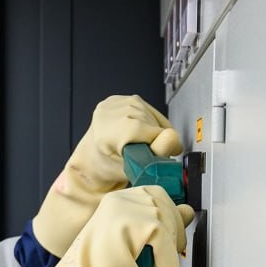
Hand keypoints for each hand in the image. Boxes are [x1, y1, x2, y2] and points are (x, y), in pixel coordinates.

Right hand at [0, 186, 193, 266]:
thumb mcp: (133, 242)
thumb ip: (159, 224)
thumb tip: (188, 211)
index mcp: (117, 199)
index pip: (159, 195)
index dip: (169, 221)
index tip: (165, 246)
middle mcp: (119, 199)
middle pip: (168, 207)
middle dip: (173, 239)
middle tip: (160, 264)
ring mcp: (124, 210)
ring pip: (170, 226)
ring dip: (169, 257)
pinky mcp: (133, 226)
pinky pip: (166, 242)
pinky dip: (167, 266)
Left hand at [32, 95, 182, 257]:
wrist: (92, 159)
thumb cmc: (107, 168)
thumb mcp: (133, 168)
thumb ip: (155, 154)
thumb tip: (173, 139)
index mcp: (107, 131)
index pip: (149, 131)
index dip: (159, 145)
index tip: (154, 156)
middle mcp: (110, 112)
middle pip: (153, 124)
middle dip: (155, 140)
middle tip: (141, 154)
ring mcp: (115, 102)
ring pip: (154, 117)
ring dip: (153, 132)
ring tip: (137, 144)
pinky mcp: (122, 98)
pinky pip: (150, 110)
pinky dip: (150, 123)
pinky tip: (137, 133)